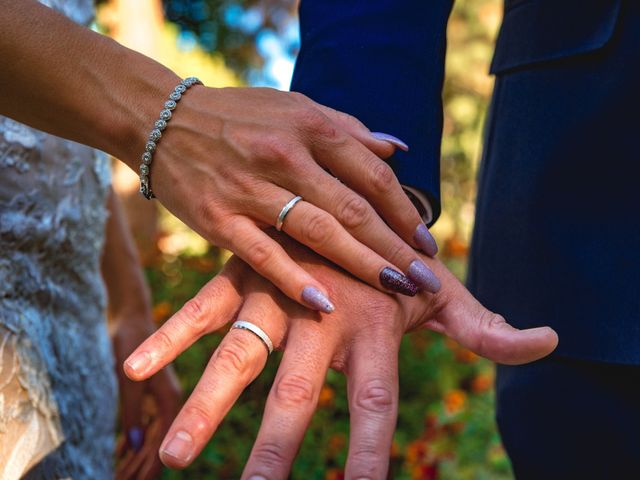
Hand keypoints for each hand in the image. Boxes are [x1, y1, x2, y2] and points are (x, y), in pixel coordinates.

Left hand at [112, 315, 181, 479]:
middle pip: (156, 445)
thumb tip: (136, 444)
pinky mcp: (151, 394)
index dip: (149, 468)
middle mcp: (168, 402)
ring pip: (150, 438)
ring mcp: (161, 399)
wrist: (130, 313)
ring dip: (135, 459)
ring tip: (119, 475)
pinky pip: (144, 426)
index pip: (161, 444)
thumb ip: (133, 407)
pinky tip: (122, 455)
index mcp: (169, 397)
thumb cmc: (130, 335)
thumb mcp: (127, 373)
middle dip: (141, 468)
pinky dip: (132, 443)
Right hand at [124, 237, 556, 477]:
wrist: (357, 187)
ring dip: (208, 403)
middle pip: (297, 389)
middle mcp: (322, 309)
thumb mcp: (444, 289)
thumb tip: (550, 341)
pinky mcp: (244, 271)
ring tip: (177, 455)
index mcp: (375, 320)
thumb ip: (485, 326)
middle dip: (276, 448)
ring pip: (240, 353)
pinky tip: (137, 368)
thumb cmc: (400, 255)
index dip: (369, 453)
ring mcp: (278, 289)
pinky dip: (172, 337)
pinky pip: (203, 308)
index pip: (376, 400)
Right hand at [149, 86, 439, 310]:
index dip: (404, 212)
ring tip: (396, 290)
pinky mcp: (220, 220)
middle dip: (395, 248)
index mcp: (309, 126)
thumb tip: (396, 149)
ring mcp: (250, 189)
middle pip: (353, 209)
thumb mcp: (294, 107)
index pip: (372, 174)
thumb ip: (347, 128)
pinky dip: (295, 280)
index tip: (427, 243)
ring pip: (317, 233)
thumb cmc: (240, 117)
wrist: (163, 121)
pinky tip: (327, 303)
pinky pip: (264, 255)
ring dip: (362, 265)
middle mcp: (284, 156)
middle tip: (426, 279)